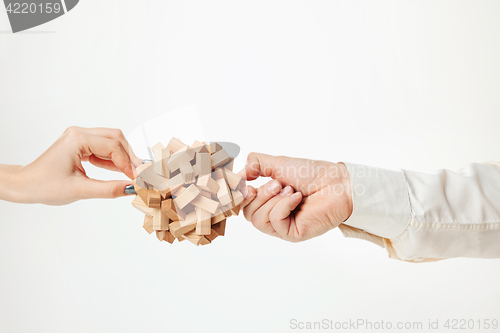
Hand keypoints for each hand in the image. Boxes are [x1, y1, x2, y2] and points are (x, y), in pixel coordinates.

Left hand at [3, 127, 141, 204]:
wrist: (25, 185)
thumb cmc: (44, 186)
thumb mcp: (80, 190)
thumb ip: (109, 189)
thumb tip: (131, 189)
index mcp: (77, 139)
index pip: (113, 147)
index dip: (129, 164)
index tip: (138, 179)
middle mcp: (79, 133)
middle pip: (116, 139)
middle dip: (130, 157)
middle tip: (140, 174)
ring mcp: (79, 137)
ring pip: (112, 142)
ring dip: (123, 158)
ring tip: (132, 175)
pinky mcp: (80, 144)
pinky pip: (104, 148)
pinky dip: (114, 160)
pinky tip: (119, 172)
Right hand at [239, 153, 352, 241]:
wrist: (336, 182)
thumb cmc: (312, 173)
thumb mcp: (278, 163)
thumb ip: (255, 164)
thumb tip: (239, 174)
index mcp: (269, 200)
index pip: (243, 204)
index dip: (241, 195)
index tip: (246, 183)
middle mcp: (274, 215)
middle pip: (247, 213)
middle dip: (260, 194)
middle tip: (278, 184)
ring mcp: (283, 226)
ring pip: (258, 219)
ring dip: (272, 200)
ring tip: (290, 190)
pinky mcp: (292, 234)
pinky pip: (274, 222)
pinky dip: (283, 206)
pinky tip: (296, 198)